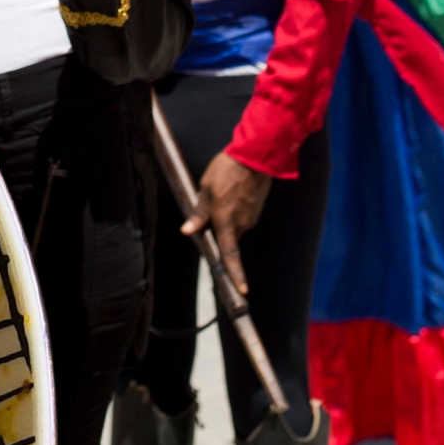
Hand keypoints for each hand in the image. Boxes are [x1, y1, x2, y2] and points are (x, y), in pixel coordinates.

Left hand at [181, 151, 271, 297]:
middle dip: (219, 234)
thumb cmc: (227, 170)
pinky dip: (234, 211)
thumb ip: (198, 213)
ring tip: (221, 193)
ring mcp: (251, 217)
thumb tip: (187, 232)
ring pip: (234, 227)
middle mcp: (241, 224)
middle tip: (211, 210)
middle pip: (228, 240)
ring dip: (226, 218)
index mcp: (226, 221)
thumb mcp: (205, 188)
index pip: (230, 255)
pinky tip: (231, 193)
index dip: (235, 274)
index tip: (242, 290)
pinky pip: (242, 217)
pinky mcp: (256, 209)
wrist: (255, 154)